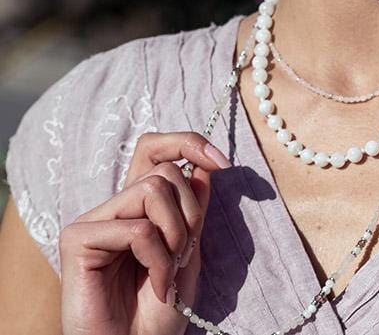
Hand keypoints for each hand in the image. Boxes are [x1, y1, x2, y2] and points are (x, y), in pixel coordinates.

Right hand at [59, 132, 231, 334]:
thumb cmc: (158, 312)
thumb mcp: (189, 253)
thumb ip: (193, 210)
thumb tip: (203, 167)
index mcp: (138, 206)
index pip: (156, 149)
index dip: (189, 143)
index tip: (222, 162)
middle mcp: (114, 207)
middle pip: (164, 169)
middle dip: (190, 211)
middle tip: (184, 253)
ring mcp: (93, 221)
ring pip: (153, 190)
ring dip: (176, 235)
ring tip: (169, 271)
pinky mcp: (77, 239)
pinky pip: (137, 228)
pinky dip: (159, 258)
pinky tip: (157, 286)